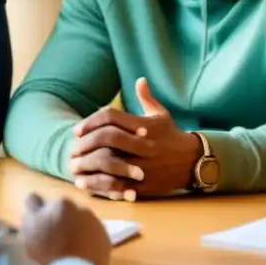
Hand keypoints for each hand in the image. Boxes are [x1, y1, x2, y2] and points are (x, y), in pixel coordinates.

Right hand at [19, 193, 111, 264]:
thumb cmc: (47, 248)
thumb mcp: (30, 226)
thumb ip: (32, 206)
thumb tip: (35, 195)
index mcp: (62, 204)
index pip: (49, 205)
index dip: (43, 216)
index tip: (41, 229)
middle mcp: (82, 208)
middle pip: (67, 214)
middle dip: (62, 223)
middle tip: (54, 241)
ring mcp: (96, 223)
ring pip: (82, 224)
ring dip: (76, 232)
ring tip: (68, 250)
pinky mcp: (105, 239)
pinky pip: (94, 237)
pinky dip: (88, 243)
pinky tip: (80, 255)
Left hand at [70, 78, 201, 199]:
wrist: (192, 161)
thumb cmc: (171, 135)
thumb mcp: (161, 115)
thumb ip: (146, 98)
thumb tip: (140, 79)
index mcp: (142, 125)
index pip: (110, 117)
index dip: (90, 122)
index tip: (77, 131)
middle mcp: (142, 143)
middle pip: (106, 139)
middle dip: (85, 144)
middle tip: (73, 150)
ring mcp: (142, 164)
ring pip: (108, 163)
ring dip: (88, 166)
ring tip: (74, 168)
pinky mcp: (143, 183)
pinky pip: (116, 184)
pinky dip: (98, 185)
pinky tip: (86, 184)